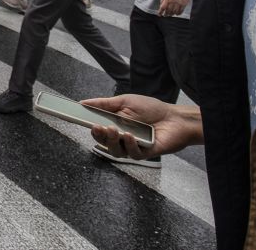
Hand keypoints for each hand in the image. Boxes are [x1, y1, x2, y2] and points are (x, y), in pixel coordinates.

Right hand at [81, 94, 202, 159]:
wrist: (174, 117)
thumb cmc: (150, 109)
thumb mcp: (124, 101)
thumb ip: (103, 103)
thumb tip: (83, 102)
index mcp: (114, 125)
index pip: (98, 131)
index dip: (90, 128)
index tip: (82, 121)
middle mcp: (121, 138)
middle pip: (104, 143)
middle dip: (99, 136)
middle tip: (99, 127)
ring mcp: (132, 147)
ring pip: (115, 151)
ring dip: (113, 141)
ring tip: (114, 130)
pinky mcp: (144, 153)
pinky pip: (132, 153)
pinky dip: (129, 145)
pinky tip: (130, 135)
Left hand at [158, 0, 189, 16]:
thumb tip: (161, 4)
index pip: (163, 7)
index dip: (160, 12)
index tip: (159, 14)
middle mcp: (172, 2)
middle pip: (168, 11)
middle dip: (166, 14)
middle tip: (165, 15)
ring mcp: (178, 4)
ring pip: (174, 12)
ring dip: (172, 14)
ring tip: (171, 14)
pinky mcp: (183, 5)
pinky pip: (180, 11)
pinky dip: (178, 13)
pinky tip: (176, 14)